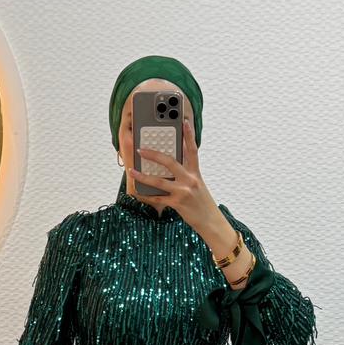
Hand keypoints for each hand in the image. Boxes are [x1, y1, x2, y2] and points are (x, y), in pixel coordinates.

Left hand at [127, 115, 235, 251]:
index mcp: (196, 173)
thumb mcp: (198, 185)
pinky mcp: (178, 204)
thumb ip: (187, 175)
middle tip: (141, 149)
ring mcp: (183, 192)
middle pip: (170, 162)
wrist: (211, 222)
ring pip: (159, 181)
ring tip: (132, 171)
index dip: (189, 135)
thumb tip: (169, 167)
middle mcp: (190, 180)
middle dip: (154, 154)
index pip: (192, 150)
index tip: (184, 122)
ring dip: (143, 176)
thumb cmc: (203, 203)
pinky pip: (158, 198)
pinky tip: (137, 193)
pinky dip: (146, 196)